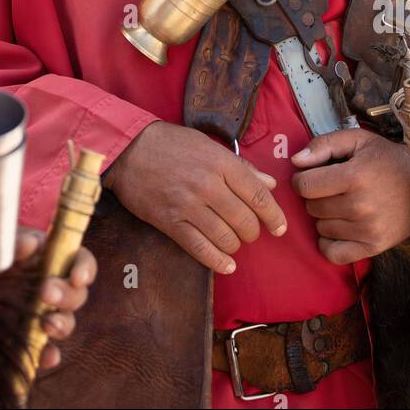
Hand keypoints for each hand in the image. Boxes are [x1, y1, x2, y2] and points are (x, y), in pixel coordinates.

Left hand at [13, 229, 96, 369]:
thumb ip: (12, 244)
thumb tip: (31, 244)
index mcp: (46, 258)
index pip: (79, 260)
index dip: (84, 268)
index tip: (77, 277)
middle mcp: (48, 287)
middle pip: (76, 294)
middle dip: (67, 295)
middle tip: (46, 293)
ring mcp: (39, 315)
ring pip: (66, 322)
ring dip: (62, 324)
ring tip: (47, 324)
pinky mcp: (26, 339)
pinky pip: (45, 351)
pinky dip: (49, 355)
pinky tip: (45, 356)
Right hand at [105, 121, 285, 272]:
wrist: (129, 149)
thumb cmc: (171, 144)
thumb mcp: (209, 146)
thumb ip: (241, 167)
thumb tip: (269, 185)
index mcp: (221, 163)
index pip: (258, 195)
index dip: (274, 215)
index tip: (280, 227)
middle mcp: (208, 185)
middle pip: (245, 221)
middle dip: (253, 232)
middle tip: (249, 231)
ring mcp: (189, 206)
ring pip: (226, 238)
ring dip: (235, 245)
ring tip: (233, 241)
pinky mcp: (171, 222)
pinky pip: (201, 249)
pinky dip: (217, 261)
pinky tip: (226, 264)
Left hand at [290, 127, 409, 264]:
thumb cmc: (386, 160)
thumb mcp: (357, 140)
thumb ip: (324, 145)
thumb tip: (296, 161)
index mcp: (354, 176)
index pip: (304, 186)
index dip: (301, 180)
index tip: (310, 177)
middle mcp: (360, 205)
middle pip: (312, 207)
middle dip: (315, 197)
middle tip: (331, 190)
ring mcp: (367, 229)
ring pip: (321, 228)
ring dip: (325, 217)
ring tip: (341, 204)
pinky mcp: (373, 246)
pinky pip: (334, 253)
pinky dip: (330, 243)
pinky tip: (339, 228)